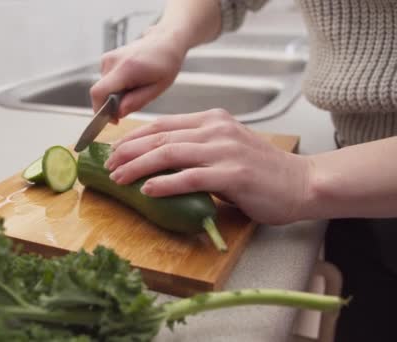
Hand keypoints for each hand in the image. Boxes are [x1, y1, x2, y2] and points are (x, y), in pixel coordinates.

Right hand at [89, 26, 188, 119]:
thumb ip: (136, 102)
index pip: (98, 92)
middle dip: (113, 104)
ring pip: (104, 88)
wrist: (165, 41)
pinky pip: (106, 81)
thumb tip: (117, 113)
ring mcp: (108, 58)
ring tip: (136, 87)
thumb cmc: (165, 63)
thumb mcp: (157, 88)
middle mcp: (112, 61)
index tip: (113, 120)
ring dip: (116, 95)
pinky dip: (116, 86)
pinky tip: (131, 81)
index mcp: (126, 68)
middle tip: (134, 101)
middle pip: (101, 92)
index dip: (100, 110)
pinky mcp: (106, 58)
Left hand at [104, 109, 312, 224]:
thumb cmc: (262, 170)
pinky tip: (147, 190)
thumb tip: (157, 160)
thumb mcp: (226, 148)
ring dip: (139, 167)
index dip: (134, 137)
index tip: (114, 150)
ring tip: (119, 178)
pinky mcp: (233, 174)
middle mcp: (216, 129)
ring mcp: (225, 150)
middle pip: (160, 137)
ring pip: (170, 153)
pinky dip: (165, 183)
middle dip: (129, 152)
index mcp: (212, 120)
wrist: (302, 183)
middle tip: (109, 165)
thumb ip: (196, 147)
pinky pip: (190, 177)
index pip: (163, 124)